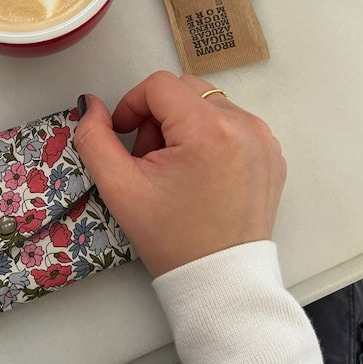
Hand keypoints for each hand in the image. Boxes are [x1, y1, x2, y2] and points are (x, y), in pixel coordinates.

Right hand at [74, 71, 285, 276]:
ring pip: (209, 105)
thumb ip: (94, 139)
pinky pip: (233, 124)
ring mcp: (263, 139)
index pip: (159, 85)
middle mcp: (244, 126)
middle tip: (150, 158)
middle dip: (159, 116)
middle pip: (186, 90)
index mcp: (208, 130)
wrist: (220, 278)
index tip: (124, 134)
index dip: (132, 104)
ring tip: (176, 169)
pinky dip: (210, 138)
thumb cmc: (173, 239)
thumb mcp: (120, 188)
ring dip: (185, 126)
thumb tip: (90, 105)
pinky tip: (201, 174)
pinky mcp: (271, 153)